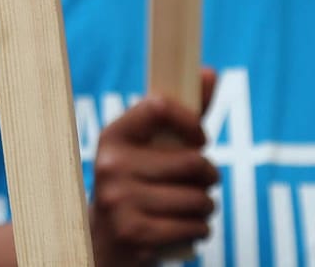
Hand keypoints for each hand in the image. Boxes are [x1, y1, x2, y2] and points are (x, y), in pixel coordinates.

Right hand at [90, 70, 219, 266]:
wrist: (103, 244)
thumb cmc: (138, 187)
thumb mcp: (151, 150)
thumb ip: (182, 117)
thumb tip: (210, 72)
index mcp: (113, 137)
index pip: (159, 106)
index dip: (191, 121)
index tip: (199, 139)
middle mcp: (111, 166)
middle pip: (194, 162)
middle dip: (208, 177)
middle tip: (197, 184)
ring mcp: (121, 202)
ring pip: (200, 200)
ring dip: (205, 208)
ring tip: (186, 210)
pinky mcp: (137, 235)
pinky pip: (197, 228)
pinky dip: (199, 231)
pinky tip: (181, 230)